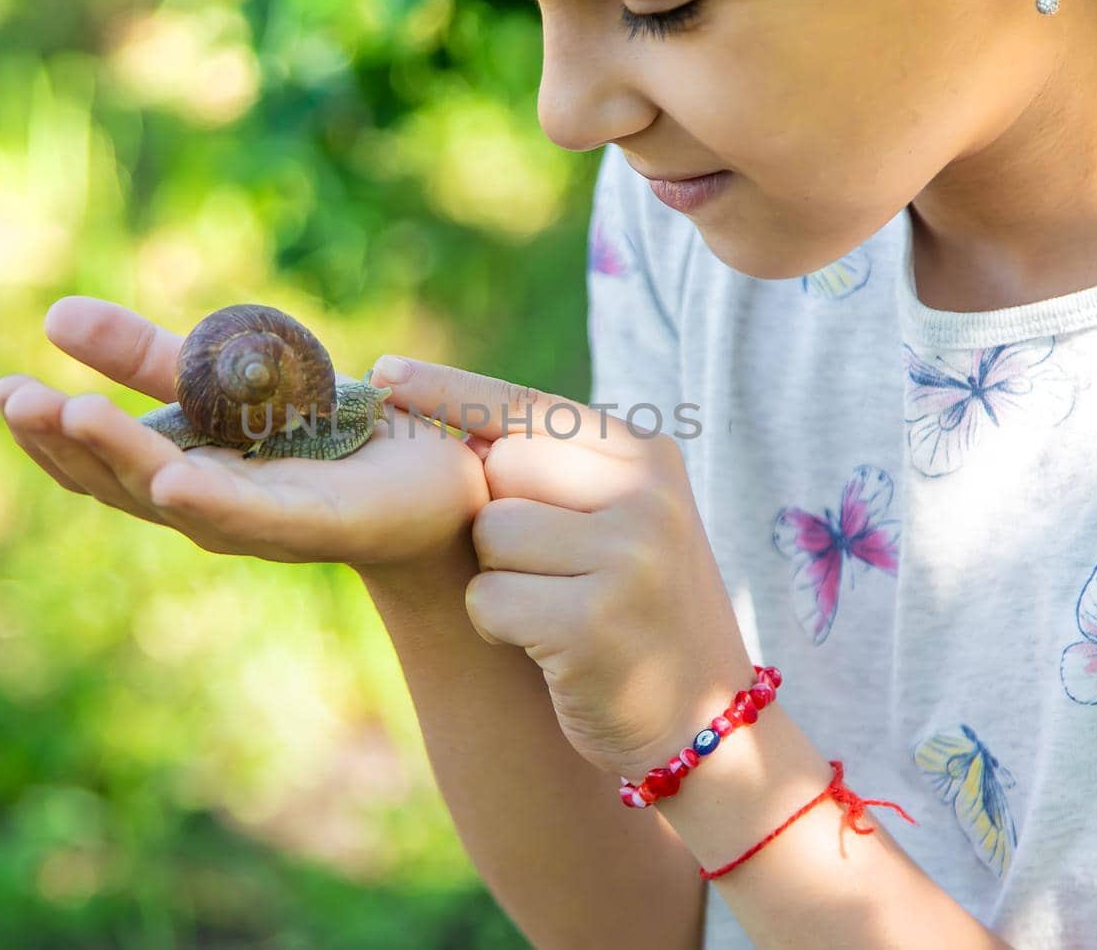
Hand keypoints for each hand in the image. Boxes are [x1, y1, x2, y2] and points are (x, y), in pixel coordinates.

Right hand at [0, 297, 490, 574]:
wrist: (435, 480)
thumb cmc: (329, 437)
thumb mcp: (227, 381)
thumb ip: (151, 359)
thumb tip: (53, 316)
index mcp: (187, 474)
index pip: (101, 463)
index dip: (48, 433)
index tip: (1, 390)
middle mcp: (214, 509)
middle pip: (124, 482)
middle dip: (67, 441)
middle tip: (15, 397)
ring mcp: (264, 523)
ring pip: (178, 496)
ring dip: (121, 458)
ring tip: (71, 413)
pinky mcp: (320, 524)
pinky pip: (258, 515)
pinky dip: (210, 502)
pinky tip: (170, 480)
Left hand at [373, 355, 753, 781]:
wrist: (711, 725)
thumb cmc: (641, 612)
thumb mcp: (623, 520)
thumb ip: (556, 470)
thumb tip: (445, 424)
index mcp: (648, 456)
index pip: (528, 405)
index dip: (449, 389)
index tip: (384, 371)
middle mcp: (644, 496)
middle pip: (497, 469)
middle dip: (496, 520)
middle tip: (554, 572)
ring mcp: (626, 558)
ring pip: (489, 534)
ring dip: (501, 579)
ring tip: (562, 609)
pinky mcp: (593, 624)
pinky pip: (487, 600)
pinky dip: (501, 629)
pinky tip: (556, 651)